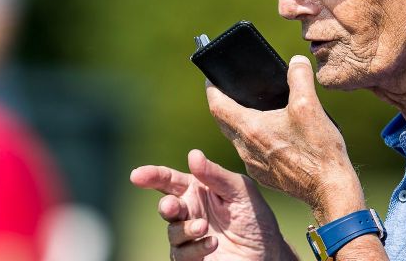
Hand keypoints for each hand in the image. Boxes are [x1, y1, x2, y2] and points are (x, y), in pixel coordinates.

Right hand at [130, 149, 295, 260]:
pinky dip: (195, 248)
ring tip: (204, 228)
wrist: (268, 256)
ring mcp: (189, 237)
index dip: (151, 176)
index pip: (169, 180)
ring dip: (186, 229)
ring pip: (172, 231)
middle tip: (174, 207)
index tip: (137, 176)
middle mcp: (190, 212)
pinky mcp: (192, 259)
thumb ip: (216, 175)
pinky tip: (212, 243)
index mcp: (198, 190)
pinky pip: (181, 254)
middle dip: (166, 206)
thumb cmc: (256, 220)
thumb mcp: (241, 192)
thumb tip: (192, 154)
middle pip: (166, 206)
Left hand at [207, 55, 364, 223]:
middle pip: (224, 122)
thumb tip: (296, 61)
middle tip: (230, 91)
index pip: (217, 106)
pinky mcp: (265, 175)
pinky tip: (271, 133)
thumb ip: (300, 77)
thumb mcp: (310, 105)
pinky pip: (250, 152)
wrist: (329, 189)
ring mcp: (254, 164)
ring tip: (252, 109)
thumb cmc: (319, 150)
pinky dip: (253, 139)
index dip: (212, 90)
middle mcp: (246, 148)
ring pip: (237, 138)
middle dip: (224, 105)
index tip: (212, 79)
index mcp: (251, 129)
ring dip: (239, 123)